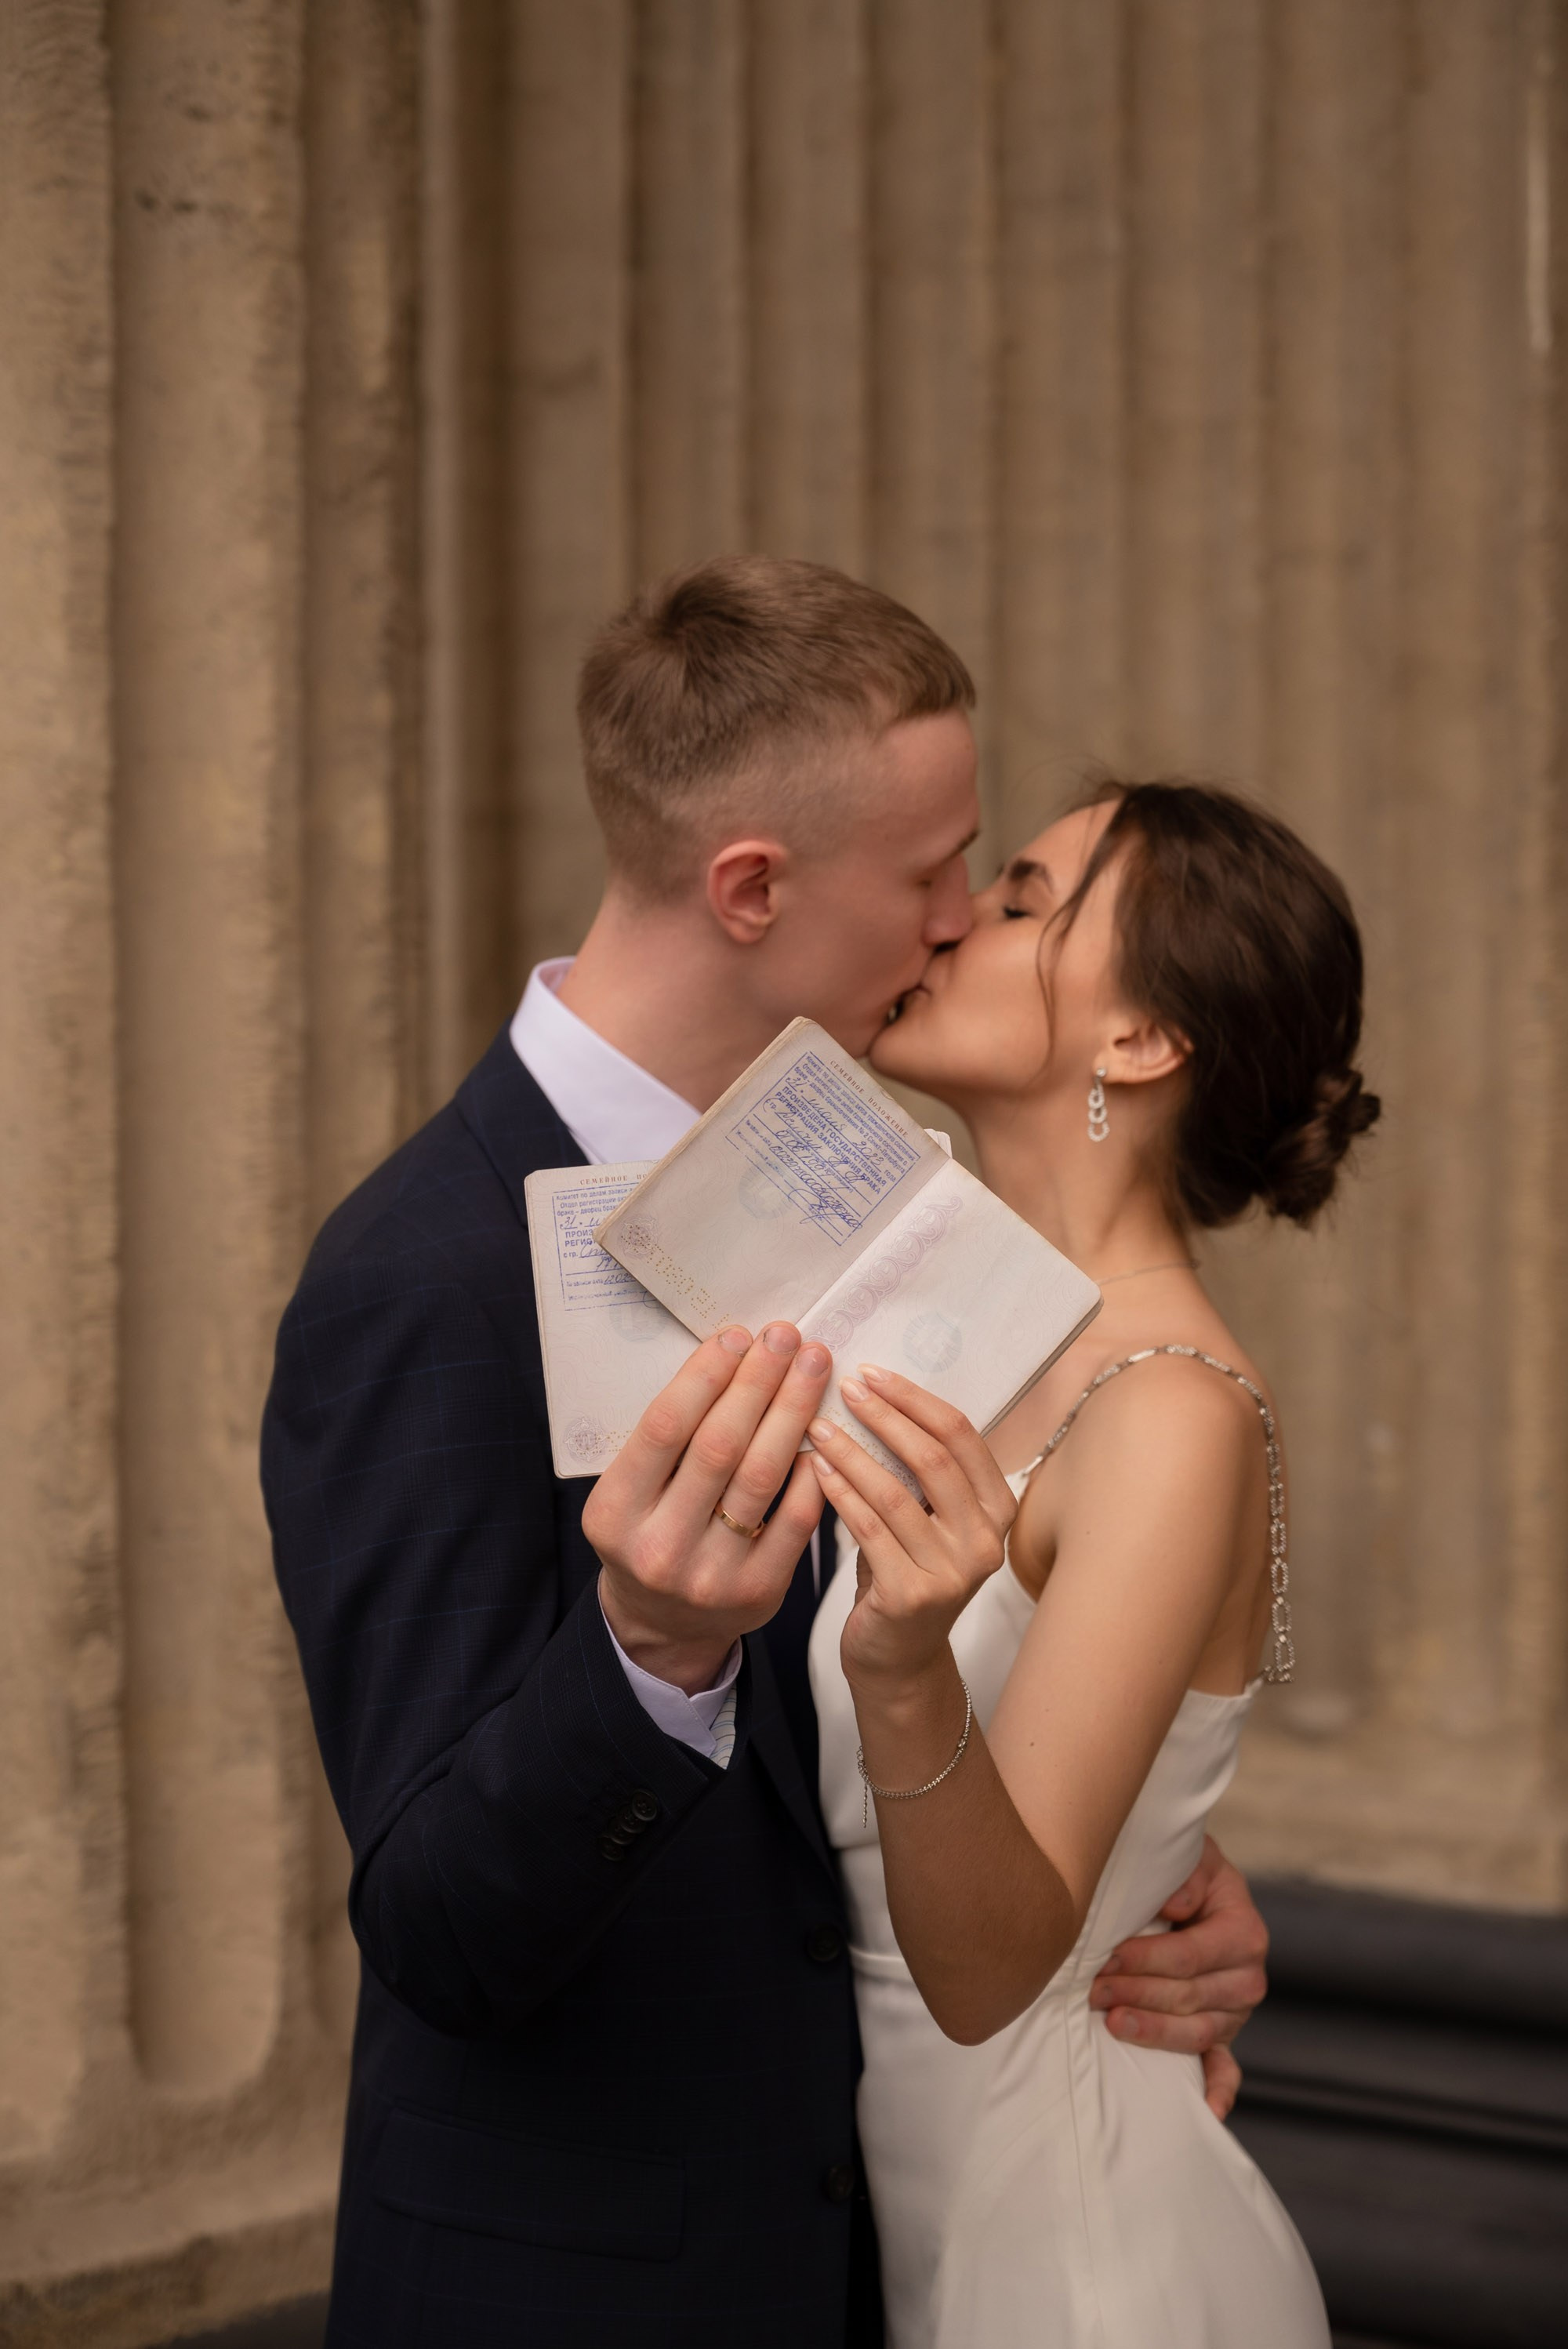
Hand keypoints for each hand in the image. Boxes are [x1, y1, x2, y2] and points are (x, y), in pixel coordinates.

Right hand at [583, 1322, 830, 1691]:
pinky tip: (823, 1429)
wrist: (663, 1626)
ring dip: (793, 1410)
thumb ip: (668, 1440)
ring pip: (762, 1476)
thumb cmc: (650, 1532)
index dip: (704, 1376)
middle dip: (758, 1382)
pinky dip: (813, 1468)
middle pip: (719, 1446)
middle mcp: (659, 1547)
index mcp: (614, 1514)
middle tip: (786, 1336)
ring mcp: (711, 1576)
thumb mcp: (631, 1492)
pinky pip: (797, 1518)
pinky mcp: (760, 1593)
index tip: (737, 1334)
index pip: (664, 1429)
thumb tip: (733, 1354)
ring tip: (813, 1365)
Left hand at [804, 1364, 1015, 1690]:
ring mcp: (953, 1572)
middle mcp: (987, 1541)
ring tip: (816, 1425)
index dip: (915, 1399)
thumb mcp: (926, 1518)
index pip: (962, 1436)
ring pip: (895, 1493)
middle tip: (844, 1387)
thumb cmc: (905, 1571)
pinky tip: (814, 1468)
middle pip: (934, 1458)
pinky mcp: (912, 1596)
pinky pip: (869, 1530)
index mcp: (999, 1508)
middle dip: (885, 1416)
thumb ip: (918, 1469)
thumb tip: (874, 1392)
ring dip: (852, 1452)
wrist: (897, 1657)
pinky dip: (839, 1493)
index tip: (873, 1372)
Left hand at [1088, 1837, 1267, 2118]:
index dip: (1147, 1959)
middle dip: (1138, 1994)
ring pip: (1198, 2033)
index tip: (1108, 1958)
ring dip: (1155, 2033)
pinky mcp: (1223, 2035)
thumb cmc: (1182, 1873)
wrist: (1192, 1888)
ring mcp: (1236, 2012)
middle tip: (1094, 1990)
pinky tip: (1207, 2113)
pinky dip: (1218, 2092)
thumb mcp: (1190, 1857)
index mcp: (1243, 1931)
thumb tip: (1176, 1906)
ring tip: (1113, 2024)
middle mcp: (1247, 1976)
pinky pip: (1226, 2070)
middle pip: (1190, 1997)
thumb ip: (1186, 1875)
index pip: (1190, 1955)